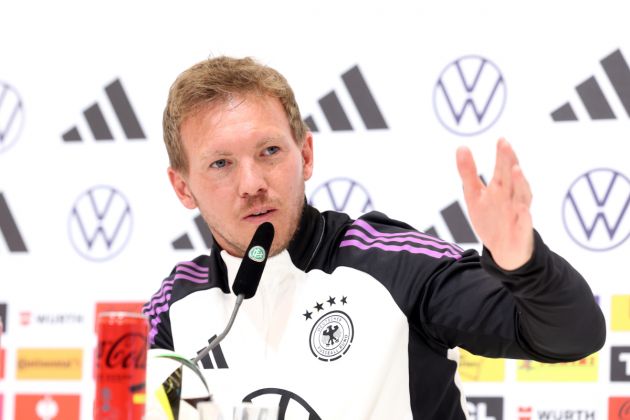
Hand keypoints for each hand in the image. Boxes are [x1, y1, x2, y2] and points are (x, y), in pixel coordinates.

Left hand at [456, 138, 533, 270]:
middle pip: (510, 178)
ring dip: (520, 184)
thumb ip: (468, 173)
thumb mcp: (474, 195)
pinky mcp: (522, 231)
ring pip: (521, 196)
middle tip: (505, 145)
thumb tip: (461, 147)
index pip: (502, 169)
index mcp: (501, 188)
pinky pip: (524, 223)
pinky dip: (524, 215)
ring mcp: (518, 213)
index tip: (501, 140)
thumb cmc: (491, 218)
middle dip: (508, 162)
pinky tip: (522, 208)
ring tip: (516, 170)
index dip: (502, 155)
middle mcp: (511, 197)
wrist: (503, 250)